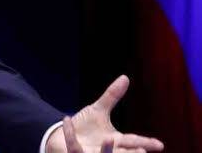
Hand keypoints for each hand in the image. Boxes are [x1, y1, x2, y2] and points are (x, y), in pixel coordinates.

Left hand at [46, 75, 163, 152]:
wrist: (62, 138)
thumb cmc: (85, 127)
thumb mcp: (98, 110)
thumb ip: (112, 96)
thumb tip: (125, 77)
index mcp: (115, 141)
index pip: (133, 141)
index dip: (146, 143)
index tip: (160, 145)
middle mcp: (106, 150)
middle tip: (142, 151)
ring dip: (106, 149)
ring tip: (110, 138)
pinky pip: (74, 146)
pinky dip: (70, 133)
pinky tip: (67, 118)